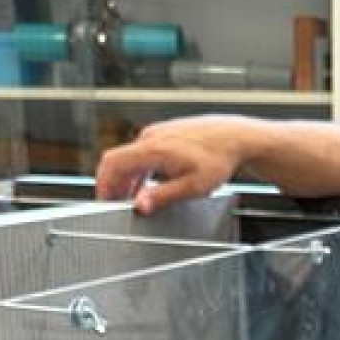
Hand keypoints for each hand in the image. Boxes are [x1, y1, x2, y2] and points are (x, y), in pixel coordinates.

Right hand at [95, 115, 258, 212]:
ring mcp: (157, 133)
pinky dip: (138, 170)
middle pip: (117, 160)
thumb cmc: (219, 160)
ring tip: (131, 199)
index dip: (103, 184)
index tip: (104, 201)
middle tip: (114, 204)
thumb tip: (140, 205)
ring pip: (130, 157)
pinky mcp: (165, 134)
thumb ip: (163, 196)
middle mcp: (151, 137)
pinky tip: (147, 185)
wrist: (236, 137)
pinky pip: (142, 153)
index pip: (113, 163)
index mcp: (153, 149)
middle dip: (112, 184)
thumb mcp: (193, 187)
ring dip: (126, 178)